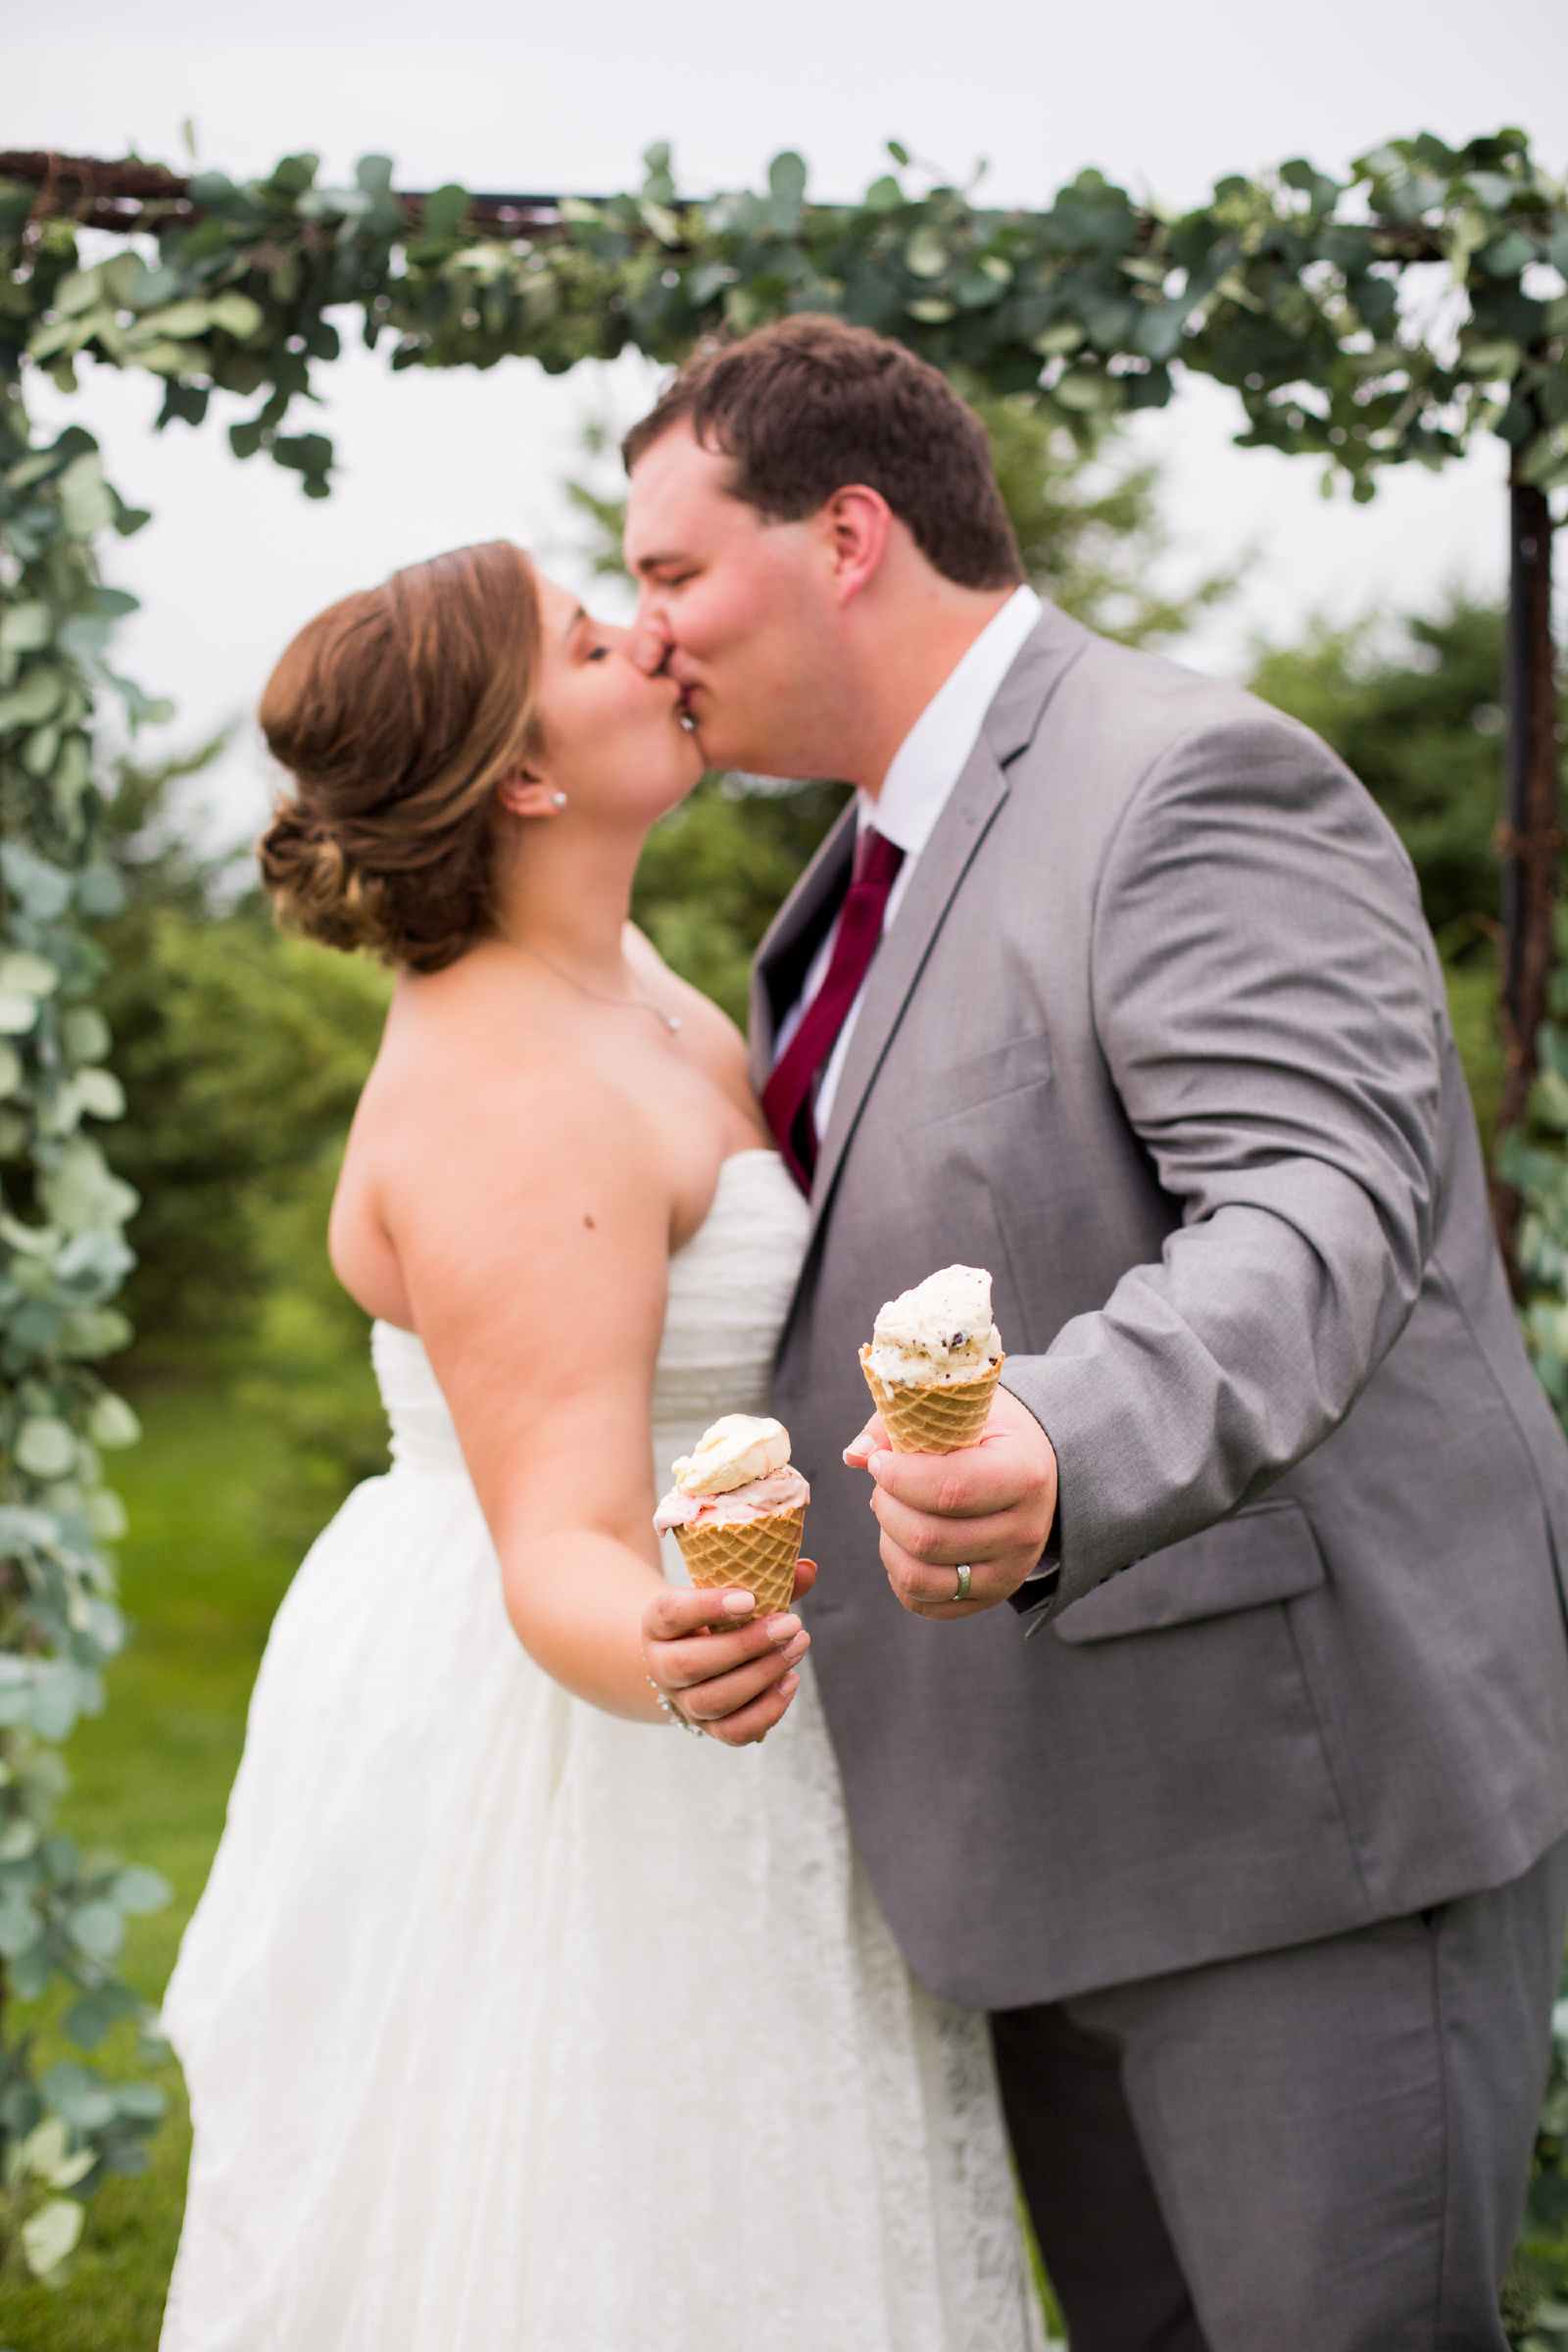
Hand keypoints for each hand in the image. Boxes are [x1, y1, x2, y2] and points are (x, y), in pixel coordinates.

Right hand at [640, 1560, 817, 1745]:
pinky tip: (790, 1680)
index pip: (670, 1614)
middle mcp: (661, 1667)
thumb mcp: (725, 1593)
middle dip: (746, 1645)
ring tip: (797, 1647)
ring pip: (715, 1700)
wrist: (692, 1656)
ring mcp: (683, 1702)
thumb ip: (765, 1581)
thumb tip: (807, 1570)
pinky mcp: (709, 1728)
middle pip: (691, 1664)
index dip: (707, 1606)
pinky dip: (768, 1709)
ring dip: (763, 1675)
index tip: (749, 1598)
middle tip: (790, 1624)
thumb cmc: (715, 1617)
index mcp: (657, 1624)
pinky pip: (735, 1732)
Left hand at [843, 1390, 1056, 1618]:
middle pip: (927, 1539)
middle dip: (887, 1507)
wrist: (1034, 1467)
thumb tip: (856, 1455)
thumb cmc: (988, 1432)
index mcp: (1023, 1476)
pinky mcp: (992, 1596)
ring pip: (920, 1578)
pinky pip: (924, 1602)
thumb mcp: (958, 1410)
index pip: (949, 1489)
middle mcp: (1024, 1532)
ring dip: (888, 1542)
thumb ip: (902, 1425)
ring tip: (892, 1512)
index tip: (881, 1461)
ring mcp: (1010, 1572)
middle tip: (883, 1485)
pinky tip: (902, 1541)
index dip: (899, 1477)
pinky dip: (898, 1573)